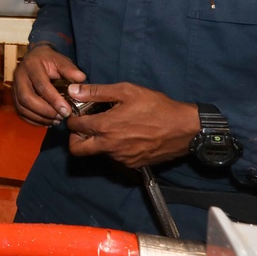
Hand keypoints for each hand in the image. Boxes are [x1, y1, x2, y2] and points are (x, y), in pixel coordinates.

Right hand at [12, 44, 86, 125]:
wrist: (35, 58)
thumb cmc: (50, 61)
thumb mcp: (61, 61)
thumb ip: (70, 70)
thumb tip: (81, 78)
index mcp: (31, 66)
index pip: (41, 85)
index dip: (54, 100)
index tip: (67, 110)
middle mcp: (19, 76)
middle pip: (27, 98)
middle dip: (45, 111)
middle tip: (60, 117)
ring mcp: (14, 87)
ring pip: (22, 108)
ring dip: (39, 118)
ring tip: (56, 121)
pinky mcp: (14, 96)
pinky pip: (20, 112)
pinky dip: (33, 120)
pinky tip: (47, 122)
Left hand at [65, 82, 199, 168]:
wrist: (184, 129)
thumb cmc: (156, 106)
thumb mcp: (126, 91)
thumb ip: (96, 92)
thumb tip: (73, 91)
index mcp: (104, 126)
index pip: (73, 127)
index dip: (73, 118)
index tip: (79, 112)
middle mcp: (108, 146)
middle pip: (76, 149)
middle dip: (75, 137)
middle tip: (85, 126)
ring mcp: (120, 158)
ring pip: (97, 153)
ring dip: (97, 141)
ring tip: (112, 126)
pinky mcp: (132, 165)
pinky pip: (115, 158)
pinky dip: (114, 148)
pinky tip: (126, 135)